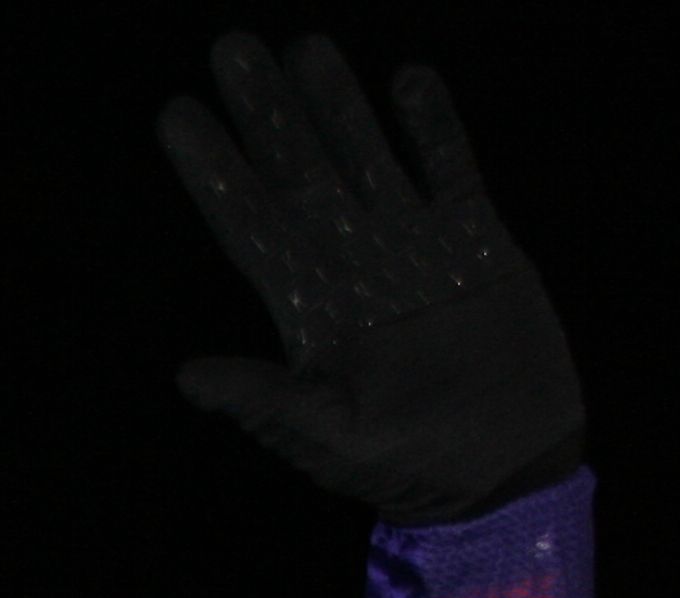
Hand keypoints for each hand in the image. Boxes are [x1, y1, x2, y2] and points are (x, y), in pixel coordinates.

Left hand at [158, 31, 582, 523]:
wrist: (505, 470)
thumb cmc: (406, 467)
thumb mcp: (327, 441)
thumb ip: (264, 403)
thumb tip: (187, 376)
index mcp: (307, 308)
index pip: (246, 223)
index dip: (211, 170)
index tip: (174, 115)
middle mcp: (352, 264)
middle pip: (298, 170)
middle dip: (265, 111)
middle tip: (230, 46)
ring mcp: (414, 247)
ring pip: (367, 155)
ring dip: (336, 103)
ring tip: (306, 45)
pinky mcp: (478, 242)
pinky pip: (452, 169)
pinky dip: (433, 127)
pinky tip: (408, 81)